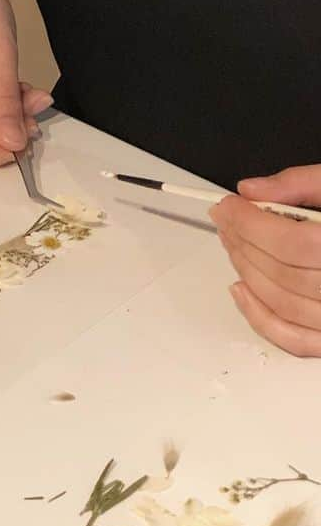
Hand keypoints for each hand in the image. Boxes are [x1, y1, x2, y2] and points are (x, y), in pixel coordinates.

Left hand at [210, 165, 320, 357]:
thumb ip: (300, 183)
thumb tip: (252, 190)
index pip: (293, 243)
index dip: (251, 223)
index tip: (227, 205)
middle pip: (285, 274)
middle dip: (243, 243)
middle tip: (224, 219)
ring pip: (285, 306)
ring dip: (246, 272)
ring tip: (232, 244)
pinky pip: (298, 341)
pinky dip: (262, 319)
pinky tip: (242, 290)